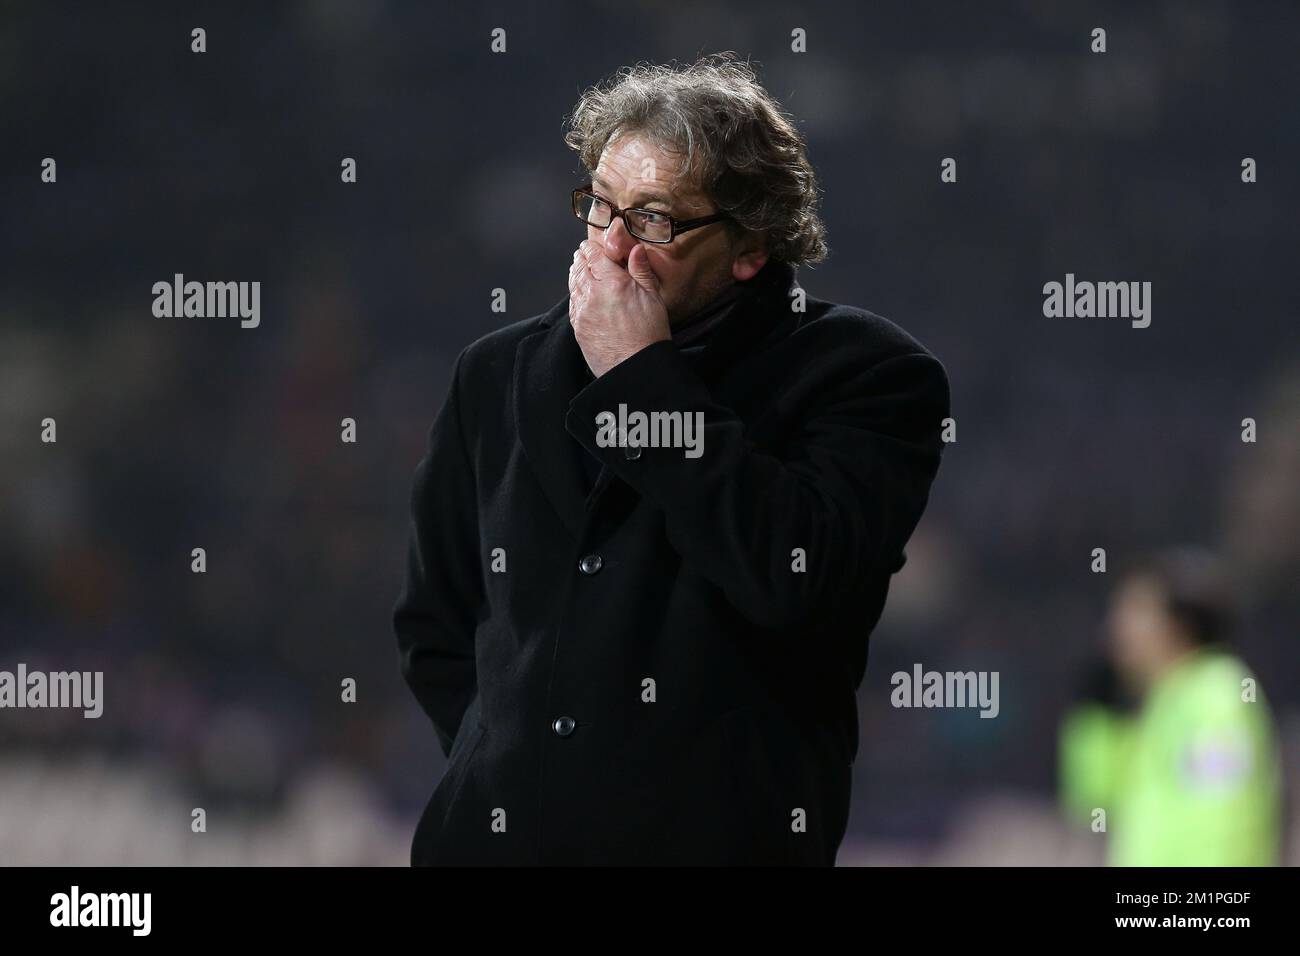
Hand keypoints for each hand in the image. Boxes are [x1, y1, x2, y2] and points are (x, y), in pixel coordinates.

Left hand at [568, 239, 670, 376]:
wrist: (636, 368)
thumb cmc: (649, 336)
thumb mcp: (653, 298)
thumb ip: (641, 270)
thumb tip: (636, 248)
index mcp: (612, 282)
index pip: (594, 256)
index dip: (591, 247)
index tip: (590, 244)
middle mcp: (593, 294)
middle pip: (580, 268)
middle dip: (581, 258)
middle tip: (582, 253)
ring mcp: (582, 312)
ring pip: (573, 285)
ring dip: (575, 273)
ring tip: (578, 268)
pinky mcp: (578, 328)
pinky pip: (572, 304)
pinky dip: (574, 293)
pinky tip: (578, 292)